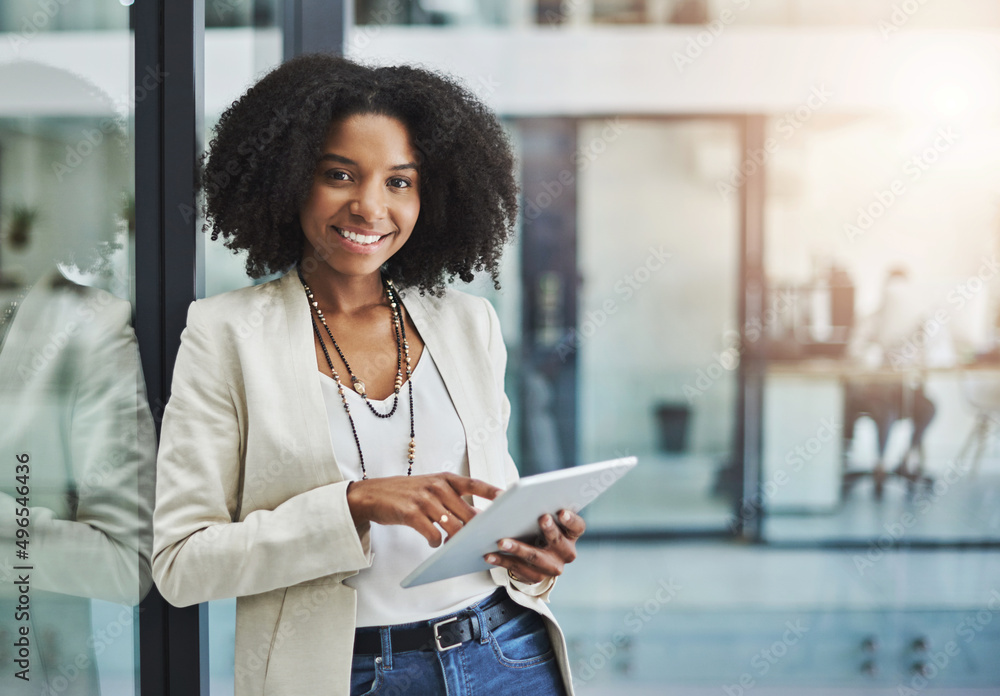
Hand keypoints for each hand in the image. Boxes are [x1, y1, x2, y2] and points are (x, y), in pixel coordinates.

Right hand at [346, 473, 501, 546]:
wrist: (373, 494)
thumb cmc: (407, 493)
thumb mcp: (431, 488)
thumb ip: (453, 499)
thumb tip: (477, 516)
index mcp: (445, 479)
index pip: (474, 484)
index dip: (491, 492)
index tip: (507, 498)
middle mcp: (437, 486)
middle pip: (467, 512)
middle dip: (477, 529)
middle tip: (485, 539)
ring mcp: (424, 500)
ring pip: (453, 526)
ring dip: (457, 540)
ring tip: (454, 545)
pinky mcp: (411, 514)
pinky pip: (433, 535)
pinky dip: (437, 542)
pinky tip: (433, 541)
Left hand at [484, 509, 585, 583]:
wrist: (536, 559)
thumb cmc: (538, 529)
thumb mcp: (543, 518)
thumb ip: (536, 506)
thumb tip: (509, 494)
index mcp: (571, 534)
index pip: (578, 526)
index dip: (571, 520)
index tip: (561, 511)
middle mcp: (566, 552)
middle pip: (559, 542)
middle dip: (550, 530)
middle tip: (541, 518)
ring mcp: (552, 567)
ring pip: (535, 557)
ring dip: (518, 548)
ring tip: (501, 541)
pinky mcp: (536, 577)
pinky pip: (518, 568)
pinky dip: (502, 561)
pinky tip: (489, 555)